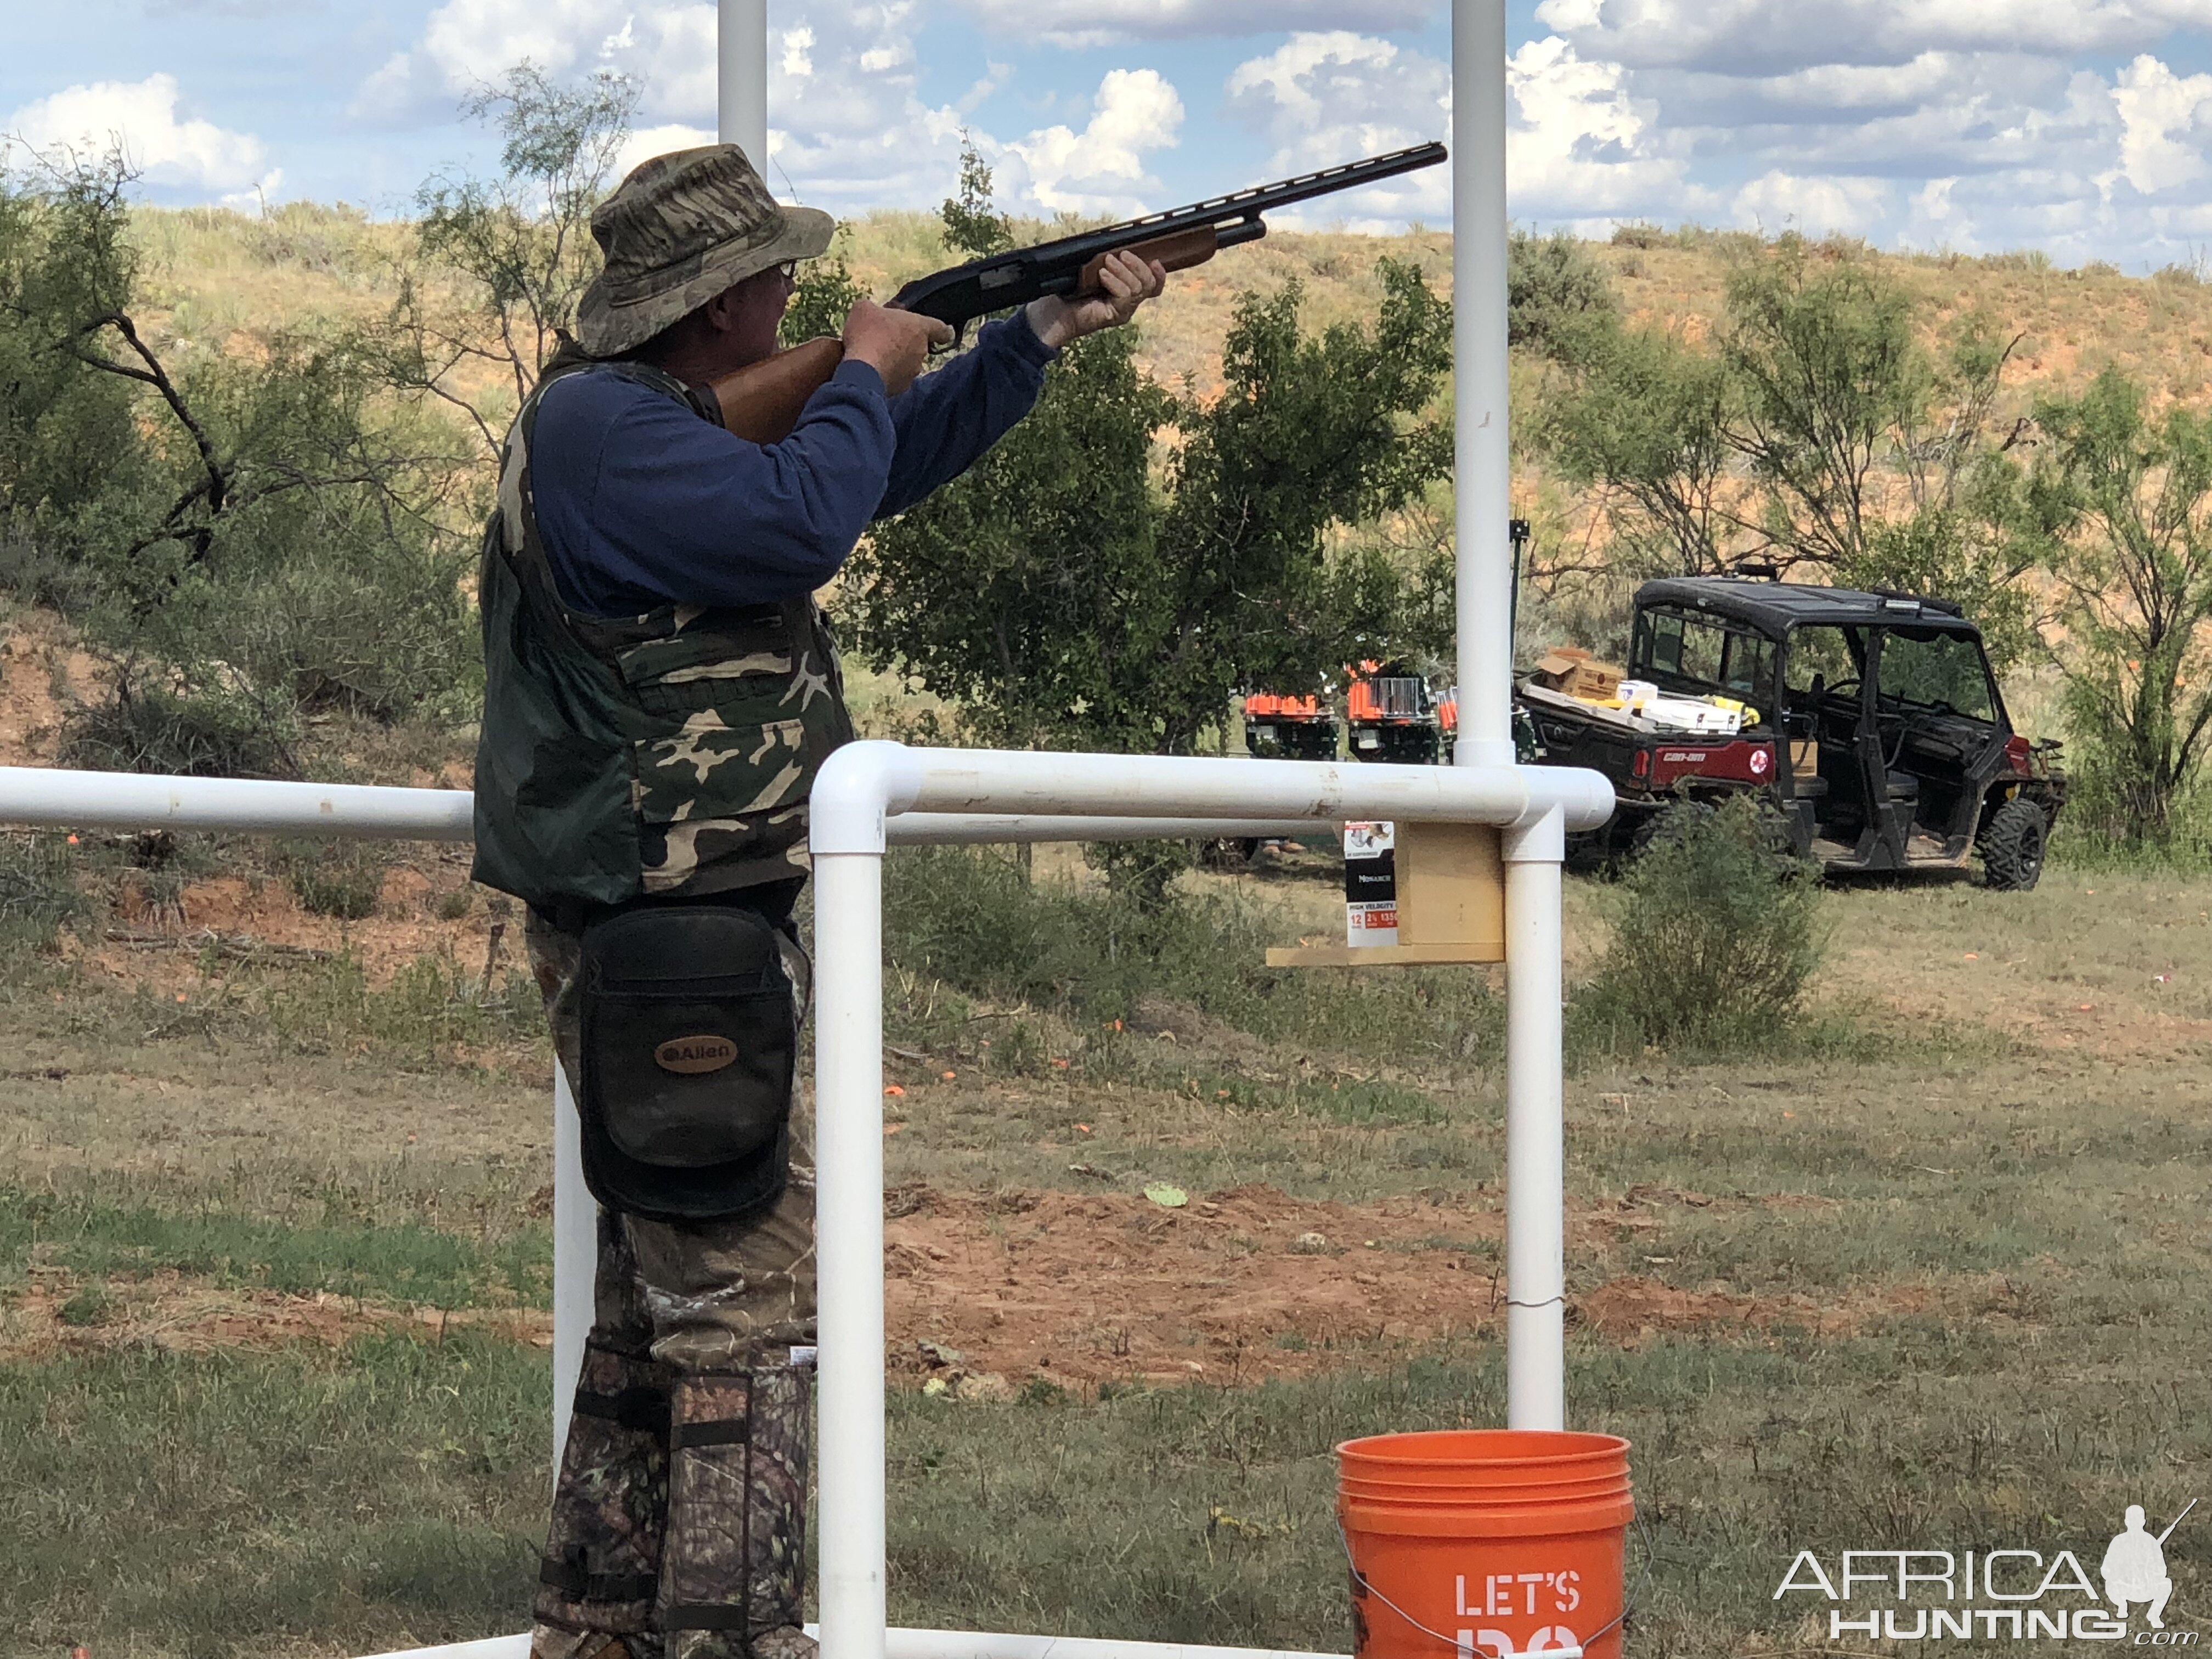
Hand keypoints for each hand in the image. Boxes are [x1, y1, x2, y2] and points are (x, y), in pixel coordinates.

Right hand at [842, 301, 953, 396]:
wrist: (861, 370)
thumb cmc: (867, 333)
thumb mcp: (863, 309)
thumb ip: (872, 307)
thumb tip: (870, 311)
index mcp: (919, 327)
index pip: (941, 329)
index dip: (941, 331)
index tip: (942, 334)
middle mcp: (921, 351)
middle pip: (918, 345)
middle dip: (905, 342)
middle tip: (886, 338)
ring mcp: (913, 371)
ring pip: (907, 362)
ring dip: (895, 359)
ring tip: (875, 355)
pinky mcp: (901, 387)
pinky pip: (896, 377)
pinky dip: (887, 373)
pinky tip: (871, 369)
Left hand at [1027, 249, 1167, 348]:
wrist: (1052, 312)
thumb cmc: (1068, 290)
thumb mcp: (1090, 269)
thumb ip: (1107, 261)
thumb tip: (1115, 247)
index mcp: (1126, 289)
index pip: (1152, 285)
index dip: (1158, 274)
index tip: (1155, 259)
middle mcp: (1128, 302)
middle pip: (1149, 284)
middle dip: (1138, 265)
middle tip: (1122, 254)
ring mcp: (1123, 311)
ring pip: (1138, 289)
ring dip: (1124, 271)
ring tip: (1106, 262)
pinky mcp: (1115, 316)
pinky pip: (1125, 297)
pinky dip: (1115, 282)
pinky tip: (1102, 275)